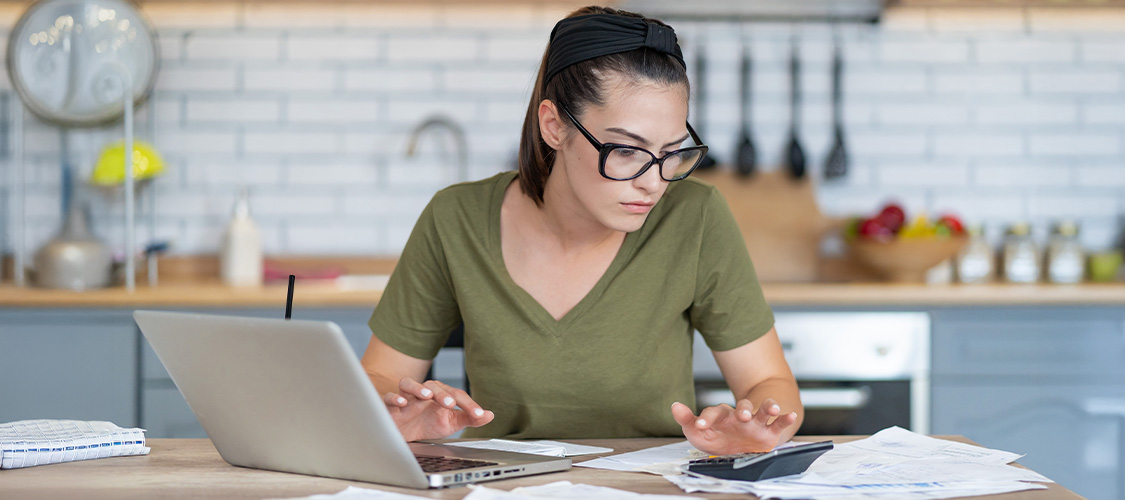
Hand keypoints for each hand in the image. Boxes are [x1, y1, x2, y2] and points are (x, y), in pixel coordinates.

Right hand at [383, 377, 493, 441]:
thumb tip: (490, 415)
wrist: (401, 432)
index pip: (455, 395)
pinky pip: (388, 397)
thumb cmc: (426, 424)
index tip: (479, 414)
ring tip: (427, 395)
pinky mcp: (388, 405)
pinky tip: (401, 402)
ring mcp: (405, 397)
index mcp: (439, 395)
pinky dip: (393, 397)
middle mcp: (422, 393)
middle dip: (443, 394)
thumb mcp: (450, 423)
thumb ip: (469, 418)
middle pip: (433, 386)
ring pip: (408, 384)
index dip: (468, 404)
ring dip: (418, 387)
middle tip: (451, 404)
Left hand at [671, 398, 797, 454]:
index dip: (707, 418)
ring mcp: (755, 422)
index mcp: (722, 416)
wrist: (737, 446)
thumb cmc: (717, 437)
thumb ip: (687, 420)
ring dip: (768, 406)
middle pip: (743, 406)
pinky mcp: (769, 432)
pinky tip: (789, 414)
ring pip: (763, 409)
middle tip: (743, 415)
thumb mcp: (699, 433)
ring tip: (773, 408)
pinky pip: (778, 423)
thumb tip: (674, 405)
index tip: (700, 425)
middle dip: (743, 409)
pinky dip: (785, 418)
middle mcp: (740, 416)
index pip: (714, 413)